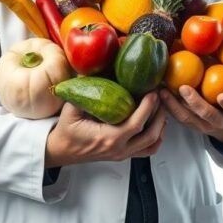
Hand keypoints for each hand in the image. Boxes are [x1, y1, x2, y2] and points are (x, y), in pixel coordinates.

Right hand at [44, 93, 165, 166]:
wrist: (60, 150)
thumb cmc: (65, 131)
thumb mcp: (71, 108)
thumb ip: (82, 89)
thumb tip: (91, 67)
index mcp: (107, 138)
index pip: (136, 124)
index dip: (148, 108)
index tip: (152, 92)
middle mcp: (118, 149)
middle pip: (150, 135)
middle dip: (160, 114)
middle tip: (161, 97)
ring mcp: (121, 154)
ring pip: (151, 144)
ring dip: (160, 126)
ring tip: (161, 108)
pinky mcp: (122, 155)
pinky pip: (146, 151)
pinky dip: (156, 139)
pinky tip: (157, 126)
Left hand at [159, 64, 222, 142]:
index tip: (222, 96)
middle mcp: (219, 122)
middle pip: (206, 114)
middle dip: (194, 102)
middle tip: (183, 88)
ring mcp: (204, 126)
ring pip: (188, 118)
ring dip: (174, 105)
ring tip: (163, 91)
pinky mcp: (192, 126)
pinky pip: (178, 118)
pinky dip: (168, 107)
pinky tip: (159, 95)